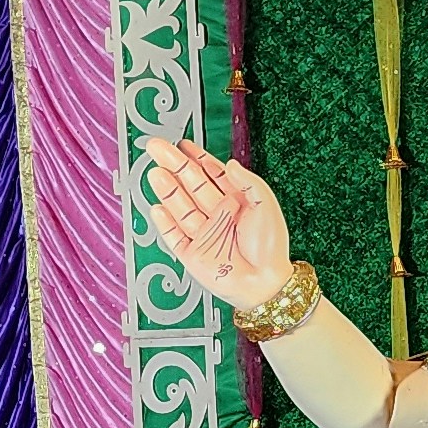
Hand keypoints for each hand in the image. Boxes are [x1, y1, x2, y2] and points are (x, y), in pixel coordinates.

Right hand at [143, 137, 292, 311]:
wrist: (265, 283)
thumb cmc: (271, 247)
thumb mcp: (266, 206)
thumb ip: (248, 182)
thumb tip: (228, 163)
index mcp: (235, 201)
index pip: (211, 174)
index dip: (196, 158)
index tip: (182, 144)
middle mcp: (217, 215)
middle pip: (191, 185)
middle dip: (174, 166)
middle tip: (157, 148)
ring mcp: (203, 234)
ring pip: (180, 207)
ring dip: (167, 190)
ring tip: (156, 172)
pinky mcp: (192, 254)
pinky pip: (174, 236)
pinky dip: (164, 223)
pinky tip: (157, 208)